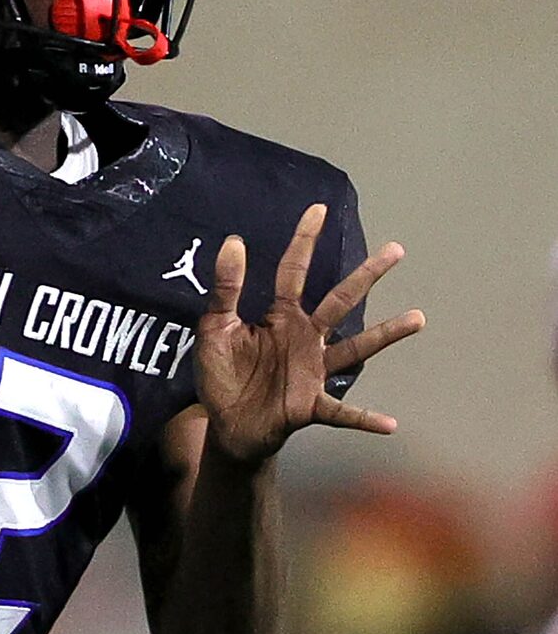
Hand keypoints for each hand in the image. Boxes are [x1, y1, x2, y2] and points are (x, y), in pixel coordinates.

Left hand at [195, 201, 424, 464]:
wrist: (228, 424)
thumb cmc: (224, 375)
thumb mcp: (215, 329)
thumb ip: (225, 289)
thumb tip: (234, 241)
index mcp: (280, 317)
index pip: (294, 271)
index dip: (303, 241)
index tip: (318, 209)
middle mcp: (305, 338)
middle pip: (340, 300)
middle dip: (366, 275)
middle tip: (396, 249)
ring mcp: (313, 370)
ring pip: (355, 349)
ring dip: (386, 334)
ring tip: (418, 317)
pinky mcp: (310, 405)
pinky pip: (342, 413)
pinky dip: (365, 418)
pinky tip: (390, 424)